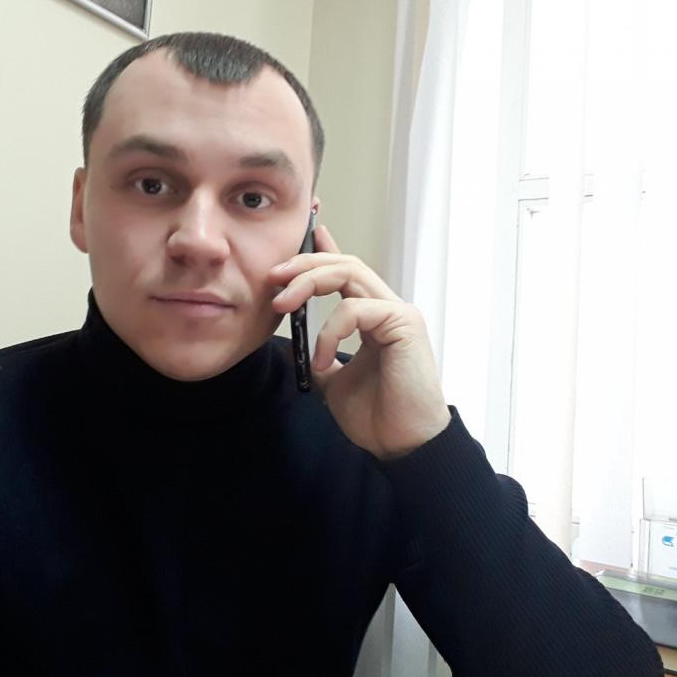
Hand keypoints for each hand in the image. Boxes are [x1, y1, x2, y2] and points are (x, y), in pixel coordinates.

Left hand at [269, 224, 451, 459]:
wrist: (403, 444)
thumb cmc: (378, 416)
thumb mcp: (335, 382)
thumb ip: (322, 358)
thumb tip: (294, 349)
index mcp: (372, 317)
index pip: (347, 272)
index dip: (325, 249)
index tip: (307, 232)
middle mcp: (387, 308)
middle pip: (344, 264)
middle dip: (304, 263)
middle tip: (272, 277)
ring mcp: (397, 312)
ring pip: (350, 272)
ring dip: (308, 282)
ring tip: (282, 304)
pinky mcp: (403, 323)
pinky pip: (355, 309)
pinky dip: (330, 330)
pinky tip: (322, 359)